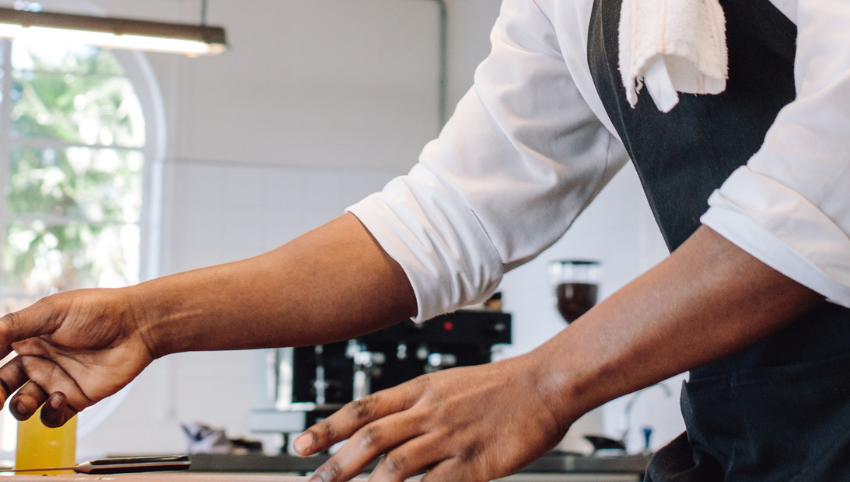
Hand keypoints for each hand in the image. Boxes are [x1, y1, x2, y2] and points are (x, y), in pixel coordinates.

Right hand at [0, 288, 156, 426]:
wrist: (138, 325)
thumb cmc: (97, 310)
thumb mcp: (52, 312)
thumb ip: (14, 324)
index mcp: (25, 336)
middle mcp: (35, 359)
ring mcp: (53, 380)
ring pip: (20, 405)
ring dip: (18, 407)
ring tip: (29, 398)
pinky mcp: (74, 398)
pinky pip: (50, 418)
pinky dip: (50, 414)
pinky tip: (61, 398)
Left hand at [292, 355, 572, 481]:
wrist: (548, 383)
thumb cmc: (504, 387)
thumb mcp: (452, 386)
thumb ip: (420, 408)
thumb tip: (388, 428)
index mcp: (422, 390)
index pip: (363, 408)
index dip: (328, 429)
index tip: (301, 447)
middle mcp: (430, 413)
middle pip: (370, 438)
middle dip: (336, 465)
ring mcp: (451, 438)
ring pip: (395, 466)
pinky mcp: (475, 463)